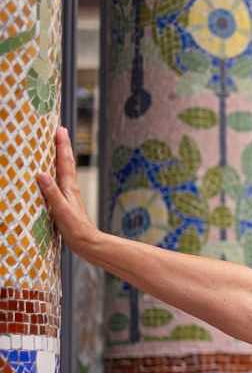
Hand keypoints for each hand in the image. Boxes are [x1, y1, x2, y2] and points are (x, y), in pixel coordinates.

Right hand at [36, 127, 98, 253]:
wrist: (88, 244)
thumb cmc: (75, 229)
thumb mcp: (60, 210)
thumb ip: (52, 192)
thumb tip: (41, 173)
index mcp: (69, 188)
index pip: (65, 162)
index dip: (62, 145)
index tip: (60, 129)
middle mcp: (71, 189)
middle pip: (67, 163)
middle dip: (63, 146)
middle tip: (61, 130)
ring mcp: (70, 196)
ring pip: (65, 172)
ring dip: (62, 158)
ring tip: (58, 147)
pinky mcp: (68, 204)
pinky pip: (61, 183)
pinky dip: (58, 173)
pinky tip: (54, 176)